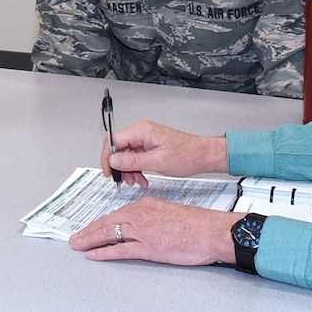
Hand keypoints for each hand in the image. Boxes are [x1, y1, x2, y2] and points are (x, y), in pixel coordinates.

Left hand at [68, 196, 239, 265]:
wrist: (211, 231)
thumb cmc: (197, 224)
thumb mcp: (169, 212)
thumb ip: (152, 218)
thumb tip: (142, 227)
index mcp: (145, 205)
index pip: (116, 214)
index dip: (100, 222)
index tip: (91, 227)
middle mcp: (140, 215)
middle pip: (107, 222)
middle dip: (88, 231)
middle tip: (76, 238)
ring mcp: (143, 232)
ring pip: (109, 234)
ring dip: (90, 240)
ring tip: (78, 245)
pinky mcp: (148, 248)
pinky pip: (120, 250)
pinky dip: (104, 253)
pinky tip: (93, 255)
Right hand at [102, 119, 227, 186]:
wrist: (203, 156)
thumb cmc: (188, 155)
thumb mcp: (158, 161)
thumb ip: (133, 161)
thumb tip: (114, 160)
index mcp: (142, 131)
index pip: (114, 140)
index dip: (108, 156)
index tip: (109, 171)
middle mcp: (142, 132)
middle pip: (119, 148)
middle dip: (120, 166)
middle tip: (123, 179)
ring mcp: (145, 139)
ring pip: (126, 155)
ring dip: (129, 170)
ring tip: (137, 181)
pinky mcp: (149, 147)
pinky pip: (136, 158)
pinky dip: (137, 169)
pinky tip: (142, 178)